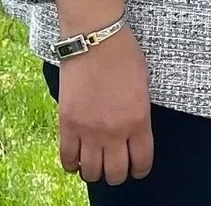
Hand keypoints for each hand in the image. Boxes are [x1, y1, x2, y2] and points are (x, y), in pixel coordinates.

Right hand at [57, 27, 153, 186]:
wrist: (95, 35)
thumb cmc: (123, 53)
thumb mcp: (142, 84)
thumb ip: (139, 114)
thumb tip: (133, 134)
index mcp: (138, 120)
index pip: (141, 163)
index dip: (139, 170)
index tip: (136, 168)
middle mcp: (114, 131)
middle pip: (115, 174)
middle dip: (117, 174)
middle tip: (114, 165)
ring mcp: (89, 130)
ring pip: (91, 173)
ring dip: (94, 171)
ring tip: (95, 162)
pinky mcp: (67, 124)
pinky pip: (67, 159)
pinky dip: (72, 164)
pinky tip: (77, 158)